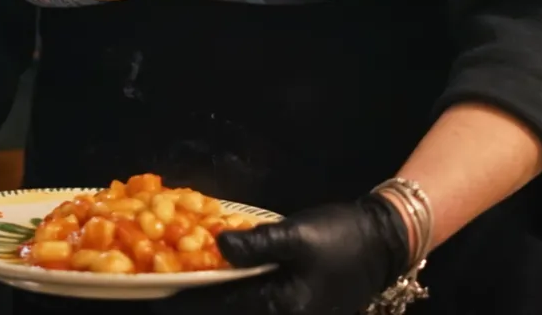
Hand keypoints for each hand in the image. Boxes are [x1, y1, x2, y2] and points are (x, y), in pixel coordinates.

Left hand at [155, 195, 411, 314]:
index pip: (222, 307)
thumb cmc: (340, 236)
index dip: (188, 302)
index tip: (158, 298)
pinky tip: (225, 289)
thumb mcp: (298, 234)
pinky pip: (259, 308)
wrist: (383, 242)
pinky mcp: (299, 309)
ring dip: (219, 302)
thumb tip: (217, 247)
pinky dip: (238, 300)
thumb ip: (257, 245)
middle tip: (166, 296)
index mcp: (280, 304)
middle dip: (200, 306)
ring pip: (246, 313)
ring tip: (191, 293)